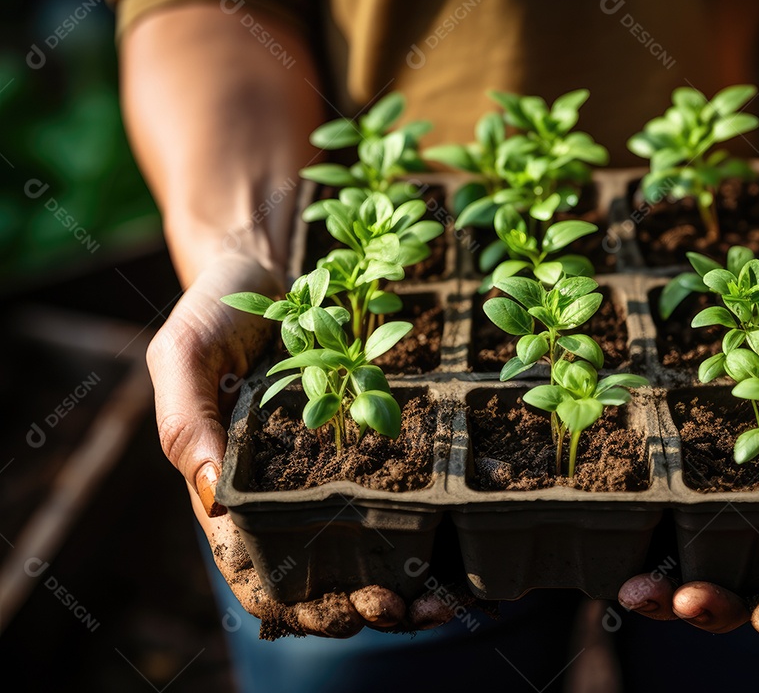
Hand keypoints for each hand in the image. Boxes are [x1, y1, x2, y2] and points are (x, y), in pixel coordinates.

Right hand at [149, 254, 464, 636]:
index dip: (298, 608)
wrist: (270, 262)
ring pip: (364, 548)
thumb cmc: (216, 306)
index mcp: (232, 485)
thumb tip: (214, 494)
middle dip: (360, 605)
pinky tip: (456, 546)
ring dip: (401, 585)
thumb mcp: (183, 352)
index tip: (343, 614)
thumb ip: (186, 419)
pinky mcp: (366, 439)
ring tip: (441, 603)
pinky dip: (423, 528)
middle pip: (320, 575)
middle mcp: (283, 488)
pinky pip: (395, 493)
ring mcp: (328, 467)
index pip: (257, 571)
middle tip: (406, 611)